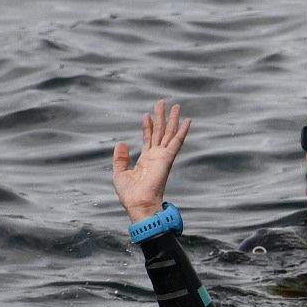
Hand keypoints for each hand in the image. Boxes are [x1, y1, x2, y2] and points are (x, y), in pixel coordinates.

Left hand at [111, 99, 188, 219]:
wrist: (139, 204)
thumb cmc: (130, 195)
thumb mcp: (119, 173)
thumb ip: (120, 158)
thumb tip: (121, 143)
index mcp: (146, 160)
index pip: (148, 139)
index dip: (147, 127)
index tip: (147, 115)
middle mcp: (156, 157)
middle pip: (160, 132)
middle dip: (161, 117)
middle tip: (162, 102)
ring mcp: (163, 157)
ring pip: (169, 134)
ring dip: (172, 119)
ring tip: (175, 105)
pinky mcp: (167, 159)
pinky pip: (176, 142)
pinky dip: (182, 131)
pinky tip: (187, 121)